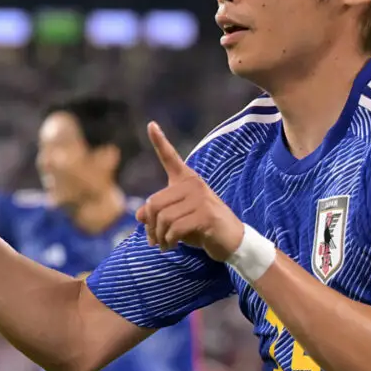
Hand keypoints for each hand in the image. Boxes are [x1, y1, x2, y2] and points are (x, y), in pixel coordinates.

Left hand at [137, 122, 244, 261]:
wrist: (231, 241)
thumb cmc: (202, 228)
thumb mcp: (176, 219)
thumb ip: (158, 214)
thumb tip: (139, 215)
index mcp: (187, 181)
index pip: (170, 158)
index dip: (159, 141)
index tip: (151, 125)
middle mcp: (193, 185)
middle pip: (154, 203)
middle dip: (150, 226)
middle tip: (152, 240)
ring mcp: (201, 199)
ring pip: (163, 218)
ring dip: (159, 237)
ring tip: (163, 245)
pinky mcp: (206, 215)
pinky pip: (175, 228)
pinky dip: (169, 241)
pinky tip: (172, 246)